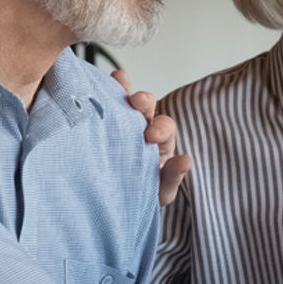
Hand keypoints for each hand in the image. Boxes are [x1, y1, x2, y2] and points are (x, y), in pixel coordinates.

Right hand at [112, 69, 192, 204]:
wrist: (114, 204)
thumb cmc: (143, 195)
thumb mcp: (160, 191)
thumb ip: (173, 177)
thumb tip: (186, 160)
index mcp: (161, 143)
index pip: (165, 128)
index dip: (160, 129)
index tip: (150, 137)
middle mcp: (142, 129)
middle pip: (147, 109)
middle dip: (144, 102)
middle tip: (138, 102)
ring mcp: (120, 125)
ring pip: (124, 102)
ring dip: (123, 89)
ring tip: (118, 78)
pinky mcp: (99, 126)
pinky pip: (101, 106)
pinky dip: (102, 90)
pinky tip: (96, 81)